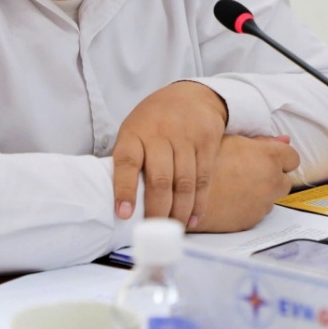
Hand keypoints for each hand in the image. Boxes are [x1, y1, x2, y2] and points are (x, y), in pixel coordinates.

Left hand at [112, 81, 227, 226]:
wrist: (192, 96)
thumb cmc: (154, 120)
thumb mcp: (134, 129)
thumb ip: (129, 159)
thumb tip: (120, 201)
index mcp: (135, 132)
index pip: (127, 162)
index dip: (125, 190)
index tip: (124, 214)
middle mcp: (160, 134)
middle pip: (160, 179)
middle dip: (157, 211)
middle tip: (154, 232)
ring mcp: (186, 138)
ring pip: (184, 183)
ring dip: (179, 212)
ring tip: (173, 229)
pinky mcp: (207, 143)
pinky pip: (204, 179)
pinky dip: (198, 203)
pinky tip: (192, 219)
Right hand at [189, 135, 299, 232]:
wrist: (180, 192)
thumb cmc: (200, 160)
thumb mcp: (230, 140)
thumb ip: (261, 141)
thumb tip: (283, 141)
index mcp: (268, 157)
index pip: (293, 158)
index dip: (280, 157)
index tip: (267, 158)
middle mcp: (271, 181)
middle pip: (285, 180)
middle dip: (272, 176)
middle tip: (249, 171)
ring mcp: (263, 204)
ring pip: (271, 198)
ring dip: (260, 192)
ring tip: (235, 185)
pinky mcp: (251, 221)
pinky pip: (257, 212)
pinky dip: (248, 206)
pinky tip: (230, 199)